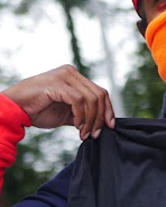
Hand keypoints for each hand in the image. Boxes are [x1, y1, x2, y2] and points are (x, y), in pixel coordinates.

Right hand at [1, 65, 115, 139]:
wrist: (15, 109)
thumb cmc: (38, 110)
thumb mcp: (67, 113)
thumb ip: (83, 113)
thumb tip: (103, 123)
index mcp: (75, 77)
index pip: (101, 92)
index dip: (108, 110)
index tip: (110, 126)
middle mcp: (71, 73)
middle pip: (100, 95)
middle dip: (101, 117)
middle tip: (95, 134)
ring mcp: (64, 76)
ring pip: (91, 99)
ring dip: (91, 120)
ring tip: (84, 133)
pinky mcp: (57, 84)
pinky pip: (78, 101)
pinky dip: (81, 116)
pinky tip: (77, 126)